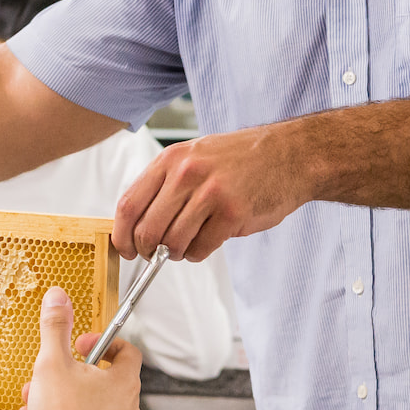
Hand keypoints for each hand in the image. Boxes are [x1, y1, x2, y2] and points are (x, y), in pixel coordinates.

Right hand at [17, 288, 141, 409]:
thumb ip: (54, 328)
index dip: (102, 341)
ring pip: (87, 404)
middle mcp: (127, 408)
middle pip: (102, 378)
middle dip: (69, 372)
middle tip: (50, 373)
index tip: (79, 343)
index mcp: (125, 382)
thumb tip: (58, 297)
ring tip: (34, 399)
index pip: (127, 350)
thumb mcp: (52, 364)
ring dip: (59, 396)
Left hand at [113, 124, 306, 260]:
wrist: (288, 155)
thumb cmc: (240, 159)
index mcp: (171, 159)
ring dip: (175, 253)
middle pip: (147, 229)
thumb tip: (137, 222)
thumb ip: (165, 183)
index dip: (121, 235)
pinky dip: (198, 254)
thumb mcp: (194, 155)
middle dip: (147, 250)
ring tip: (186, 246)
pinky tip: (206, 243)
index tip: (124, 249)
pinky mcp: (232, 213)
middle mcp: (186, 174)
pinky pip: (200, 248)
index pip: (128, 205)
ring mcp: (210, 193)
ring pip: (173, 243)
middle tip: (156, 254)